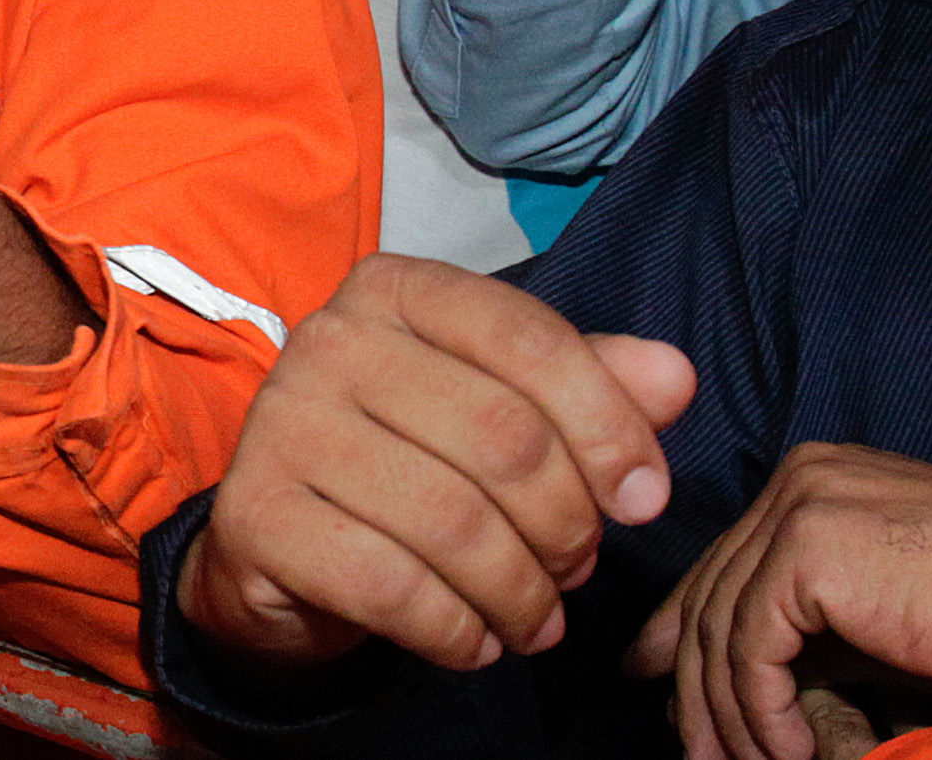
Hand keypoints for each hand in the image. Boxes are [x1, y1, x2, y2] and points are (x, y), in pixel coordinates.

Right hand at [178, 254, 695, 675]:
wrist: (281, 543)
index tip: (646, 498)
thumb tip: (676, 379)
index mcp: (398, 288)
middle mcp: (330, 338)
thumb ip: (592, 386)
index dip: (610, 427)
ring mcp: (282, 423)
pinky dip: (456, 631)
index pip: (530, 339)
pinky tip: (476, 642)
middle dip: (566, 523)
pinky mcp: (255, 515)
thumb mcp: (505, 406)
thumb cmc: (409, 458)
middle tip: (579, 568)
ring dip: (520, 592)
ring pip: (452, 521)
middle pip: (501, 436)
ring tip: (538, 619)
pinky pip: (391, 588)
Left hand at [624, 445, 931, 758]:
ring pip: (723, 628)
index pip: (726, 558)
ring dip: (727, 716)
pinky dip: (758, 713)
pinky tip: (786, 754)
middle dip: (692, 684)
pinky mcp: (807, 551)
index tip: (652, 679)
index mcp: (819, 477)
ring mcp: (801, 506)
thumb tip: (749, 676)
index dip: (680, 626)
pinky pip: (750, 649)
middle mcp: (801, 477)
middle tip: (695, 753)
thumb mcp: (880, 613)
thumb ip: (812, 625)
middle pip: (712, 591)